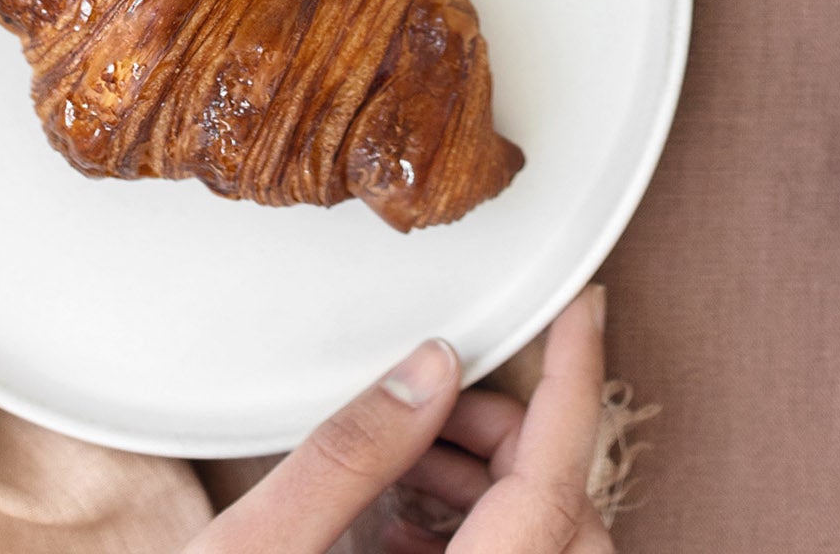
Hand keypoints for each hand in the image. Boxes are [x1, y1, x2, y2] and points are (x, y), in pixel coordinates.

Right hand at [203, 292, 613, 553]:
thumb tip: (432, 370)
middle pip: (560, 524)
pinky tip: (388, 524)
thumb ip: (350, 456)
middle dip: (513, 441)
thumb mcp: (255, 553)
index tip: (585, 309)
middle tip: (441, 398)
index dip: (576, 385)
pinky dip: (466, 541)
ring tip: (405, 460)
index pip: (552, 490)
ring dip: (489, 492)